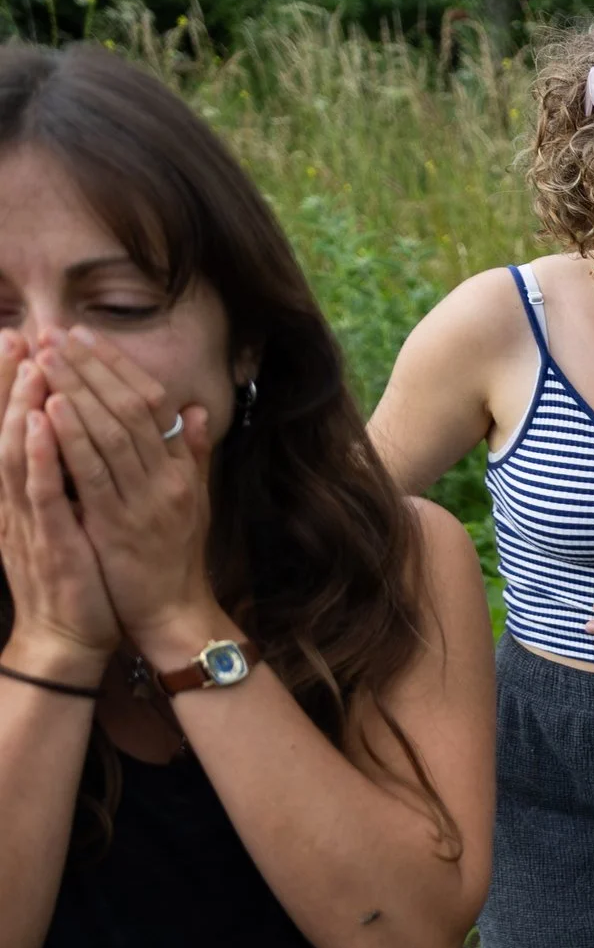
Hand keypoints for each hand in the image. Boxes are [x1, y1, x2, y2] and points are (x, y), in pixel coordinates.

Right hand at [0, 336, 116, 684]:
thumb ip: (77, 476)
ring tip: (30, 365)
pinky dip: (38, 456)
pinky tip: (38, 424)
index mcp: (30, 490)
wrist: (69, 634)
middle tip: (14, 334)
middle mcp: (21, 498)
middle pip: (10, 428)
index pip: (22, 426)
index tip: (24, 340)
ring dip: (21, 406)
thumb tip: (80, 438)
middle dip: (12, 381)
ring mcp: (30, 517)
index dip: (19, 384)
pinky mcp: (49, 539)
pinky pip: (40, 492)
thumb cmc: (79, 574)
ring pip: (18, 451)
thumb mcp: (76, 517)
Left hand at [30, 328, 217, 669]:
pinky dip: (71, 438)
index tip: (85, 337)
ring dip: (76, 391)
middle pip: (129, 409)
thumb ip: (190, 455)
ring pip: (110, 433)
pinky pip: (93, 473)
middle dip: (90, 368)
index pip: (151, 404)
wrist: (173, 613)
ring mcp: (144, 501)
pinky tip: (50, 409)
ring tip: (45, 357)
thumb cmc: (174, 560)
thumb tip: (194, 412)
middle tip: (56, 334)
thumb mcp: (192, 502)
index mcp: (180, 471)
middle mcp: (166, 480)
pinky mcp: (118, 525)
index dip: (117, 368)